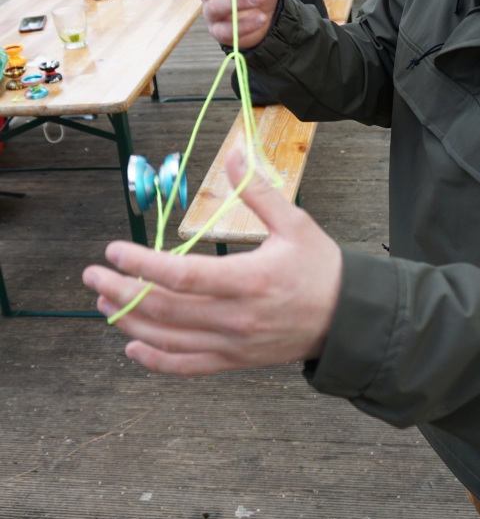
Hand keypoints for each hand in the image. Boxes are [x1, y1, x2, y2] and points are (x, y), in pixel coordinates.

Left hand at [83, 150, 341, 375]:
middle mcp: (235, 318)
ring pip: (168, 339)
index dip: (142, 264)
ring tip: (102, 302)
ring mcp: (233, 344)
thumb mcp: (294, 223)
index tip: (115, 249)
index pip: (182, 276)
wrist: (348, 319)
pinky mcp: (235, 360)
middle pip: (164, 309)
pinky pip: (188, 366)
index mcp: (248, 280)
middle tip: (92, 275)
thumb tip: (234, 153)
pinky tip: (132, 346)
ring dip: (129, 321)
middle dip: (121, 291)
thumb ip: (258, 191)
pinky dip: (155, 360)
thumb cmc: (321, 268)